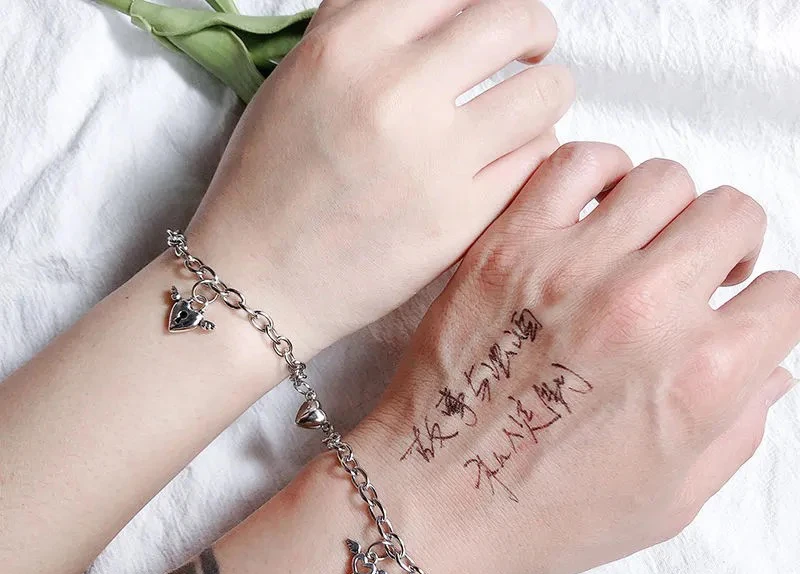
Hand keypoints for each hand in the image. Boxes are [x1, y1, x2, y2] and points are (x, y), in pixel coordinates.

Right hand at [187, 0, 572, 354]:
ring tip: (522, 116)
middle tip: (530, 54)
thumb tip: (428, 10)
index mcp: (349, 43)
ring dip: (543, 96)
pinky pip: (535, 160)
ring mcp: (435, 157)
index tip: (492, 24)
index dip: (483, 3)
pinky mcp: (460, 218)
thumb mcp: (297, 81)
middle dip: (533, 32)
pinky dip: (531, 154)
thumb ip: (358, 30)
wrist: (260, 280)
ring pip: (544, 93)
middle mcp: (397, 89)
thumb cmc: (267, 185)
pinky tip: (507, 165)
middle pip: (513, 21)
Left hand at [348, 143, 799, 573]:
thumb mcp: (670, 500)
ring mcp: (571, 268)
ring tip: (641, 247)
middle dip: (729, 248)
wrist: (435, 503)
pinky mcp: (506, 248)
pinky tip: (593, 212)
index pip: (784, 296)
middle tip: (698, 277)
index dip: (764, 310)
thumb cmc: (545, 518)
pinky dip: (598, 172)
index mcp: (701, 375)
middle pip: (732, 216)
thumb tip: (768, 367)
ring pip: (663, 179)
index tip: (736, 318)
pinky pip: (573, 160)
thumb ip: (737, 428)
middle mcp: (645, 308)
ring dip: (667, 211)